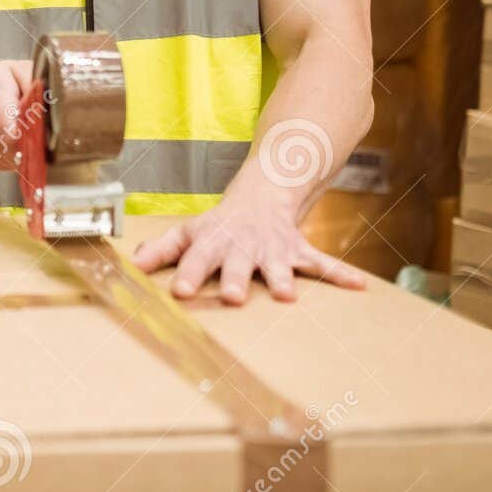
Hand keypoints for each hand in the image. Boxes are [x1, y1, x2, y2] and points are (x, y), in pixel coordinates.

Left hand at [130, 203, 367, 304]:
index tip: (182, 292)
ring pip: (278, 265)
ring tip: (287, 295)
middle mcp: (242, 247)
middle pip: (236, 265)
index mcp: (212, 243)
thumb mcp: (188, 232)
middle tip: (232, 297)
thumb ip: (161, 250)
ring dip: (282, 279)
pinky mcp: (298, 251)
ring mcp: (272, 249)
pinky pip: (322, 264)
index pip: (196, 260)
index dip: (189, 275)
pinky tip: (360, 286)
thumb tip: (132, 265)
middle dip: (235, 279)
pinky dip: (341, 275)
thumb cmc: (219, 224)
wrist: (262, 194)